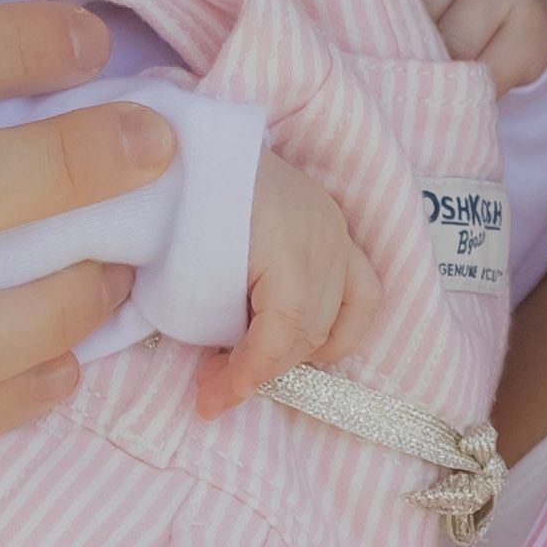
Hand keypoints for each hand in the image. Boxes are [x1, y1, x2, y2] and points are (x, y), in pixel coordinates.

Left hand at [194, 151, 379, 418]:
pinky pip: (363, 290)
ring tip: (252, 362)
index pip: (285, 326)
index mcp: (288, 238)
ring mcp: (337, 229)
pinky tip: (301, 344)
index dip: (251, 372)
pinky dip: (338, 327)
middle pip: (312, 328)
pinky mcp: (337, 228)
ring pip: (343, 317)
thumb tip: (217, 378)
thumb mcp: (185, 269)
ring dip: (296, 351)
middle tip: (212, 385)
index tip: (210, 401)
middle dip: (264, 368)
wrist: (195, 145)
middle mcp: (325, 234)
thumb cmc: (183, 205)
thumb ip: (210, 323)